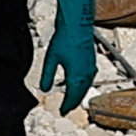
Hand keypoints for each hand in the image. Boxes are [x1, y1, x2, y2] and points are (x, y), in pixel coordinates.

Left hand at [43, 0, 101, 114]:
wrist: (78, 24)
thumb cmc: (64, 40)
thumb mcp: (51, 59)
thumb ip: (47, 75)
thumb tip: (43, 90)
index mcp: (77, 77)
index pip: (72, 97)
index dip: (66, 106)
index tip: (62, 112)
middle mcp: (87, 74)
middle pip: (80, 93)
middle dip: (73, 102)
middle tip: (67, 109)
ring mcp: (91, 67)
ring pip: (86, 86)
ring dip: (79, 94)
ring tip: (73, 98)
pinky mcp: (92, 60)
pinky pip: (89, 78)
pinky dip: (84, 84)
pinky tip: (80, 82)